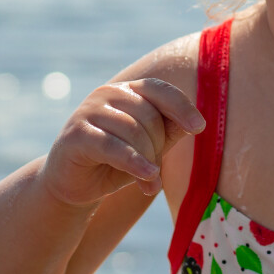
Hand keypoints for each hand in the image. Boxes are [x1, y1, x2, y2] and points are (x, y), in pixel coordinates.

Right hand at [39, 78, 204, 206]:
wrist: (74, 185)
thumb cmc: (116, 162)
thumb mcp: (149, 147)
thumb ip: (170, 132)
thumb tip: (195, 122)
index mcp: (128, 91)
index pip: (159, 89)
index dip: (181, 106)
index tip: (199, 127)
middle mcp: (108, 94)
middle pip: (149, 115)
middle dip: (159, 147)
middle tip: (155, 172)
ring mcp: (89, 111)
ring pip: (133, 130)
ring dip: (147, 160)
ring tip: (149, 181)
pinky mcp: (76, 135)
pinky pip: (113, 146)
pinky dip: (134, 162)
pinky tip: (149, 177)